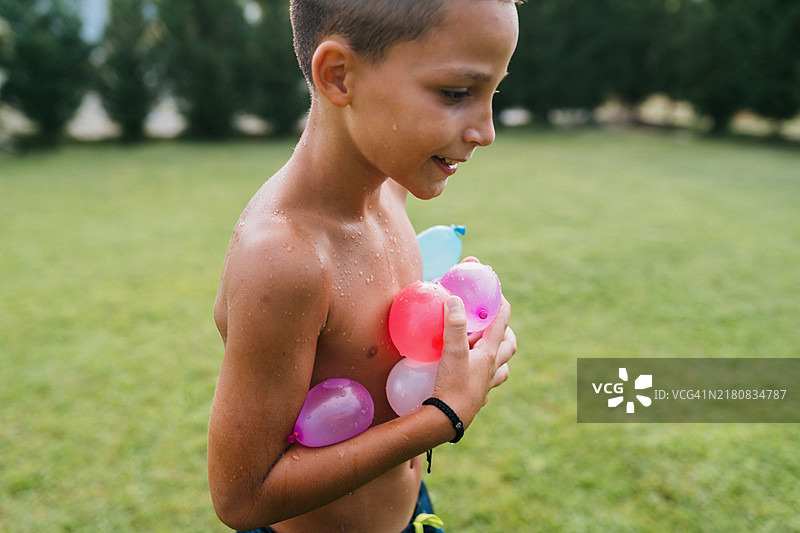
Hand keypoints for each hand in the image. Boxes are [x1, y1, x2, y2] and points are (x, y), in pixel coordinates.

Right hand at [432, 294, 515, 430]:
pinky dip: (484, 376)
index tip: (497, 294)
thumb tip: (455, 300)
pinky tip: (473, 376)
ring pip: (502, 367)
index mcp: (489, 354)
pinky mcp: (477, 398)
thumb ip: (455, 325)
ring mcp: (486, 385)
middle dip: (506, 332)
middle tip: (493, 324)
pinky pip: (487, 384)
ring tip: (486, 349)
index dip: (501, 306)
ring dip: (499, 356)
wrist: (447, 420)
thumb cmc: (453, 385)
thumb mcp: (453, 351)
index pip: (501, 323)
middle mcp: (492, 369)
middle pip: (509, 346)